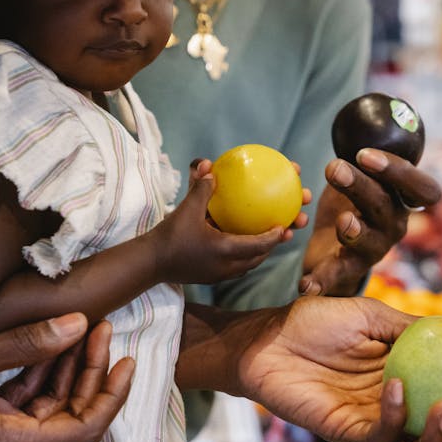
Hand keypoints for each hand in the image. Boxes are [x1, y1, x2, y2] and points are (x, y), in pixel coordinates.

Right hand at [0, 313, 133, 441]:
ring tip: (84, 328)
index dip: (111, 395)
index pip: (83, 429)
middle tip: (101, 329)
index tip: (126, 360)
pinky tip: (51, 343)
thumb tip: (79, 324)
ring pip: (49, 410)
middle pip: (70, 417)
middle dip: (90, 372)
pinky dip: (40, 377)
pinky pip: (25, 407)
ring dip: (66, 371)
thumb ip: (27, 344)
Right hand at [152, 159, 308, 284]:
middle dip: (278, 240)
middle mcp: (228, 267)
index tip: (287, 224)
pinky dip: (248, 251)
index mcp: (225, 251)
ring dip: (265, 248)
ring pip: (251, 262)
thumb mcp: (185, 210)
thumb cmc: (168, 237)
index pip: (259, 245)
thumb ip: (200, 189)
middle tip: (292, 226)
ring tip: (275, 233)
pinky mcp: (213, 276)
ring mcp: (221, 274)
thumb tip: (208, 165)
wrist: (150, 265)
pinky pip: (238, 263)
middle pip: (261, 255)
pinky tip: (244, 237)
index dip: (276, 235)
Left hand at [236, 297, 441, 441]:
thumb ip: (416, 330)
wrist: (270, 336)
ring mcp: (375, 425)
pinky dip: (395, 416)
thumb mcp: (374, 316)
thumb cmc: (318, 321)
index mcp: (414, 383)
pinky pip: (381, 438)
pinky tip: (395, 386)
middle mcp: (401, 411)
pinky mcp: (347, 432)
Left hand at [300, 149, 440, 296]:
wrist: (335, 247)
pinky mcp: (349, 270)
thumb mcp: (359, 174)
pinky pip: (337, 276)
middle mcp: (393, 225)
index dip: (399, 172)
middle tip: (334, 168)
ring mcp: (374, 250)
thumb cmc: (350, 200)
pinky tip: (305, 285)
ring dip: (353, 229)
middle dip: (362, 186)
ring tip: (342, 222)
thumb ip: (362, 156)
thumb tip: (356, 119)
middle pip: (386, 206)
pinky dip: (321, 281)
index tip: (366, 155)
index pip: (422, 188)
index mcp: (402, 200)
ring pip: (367, 240)